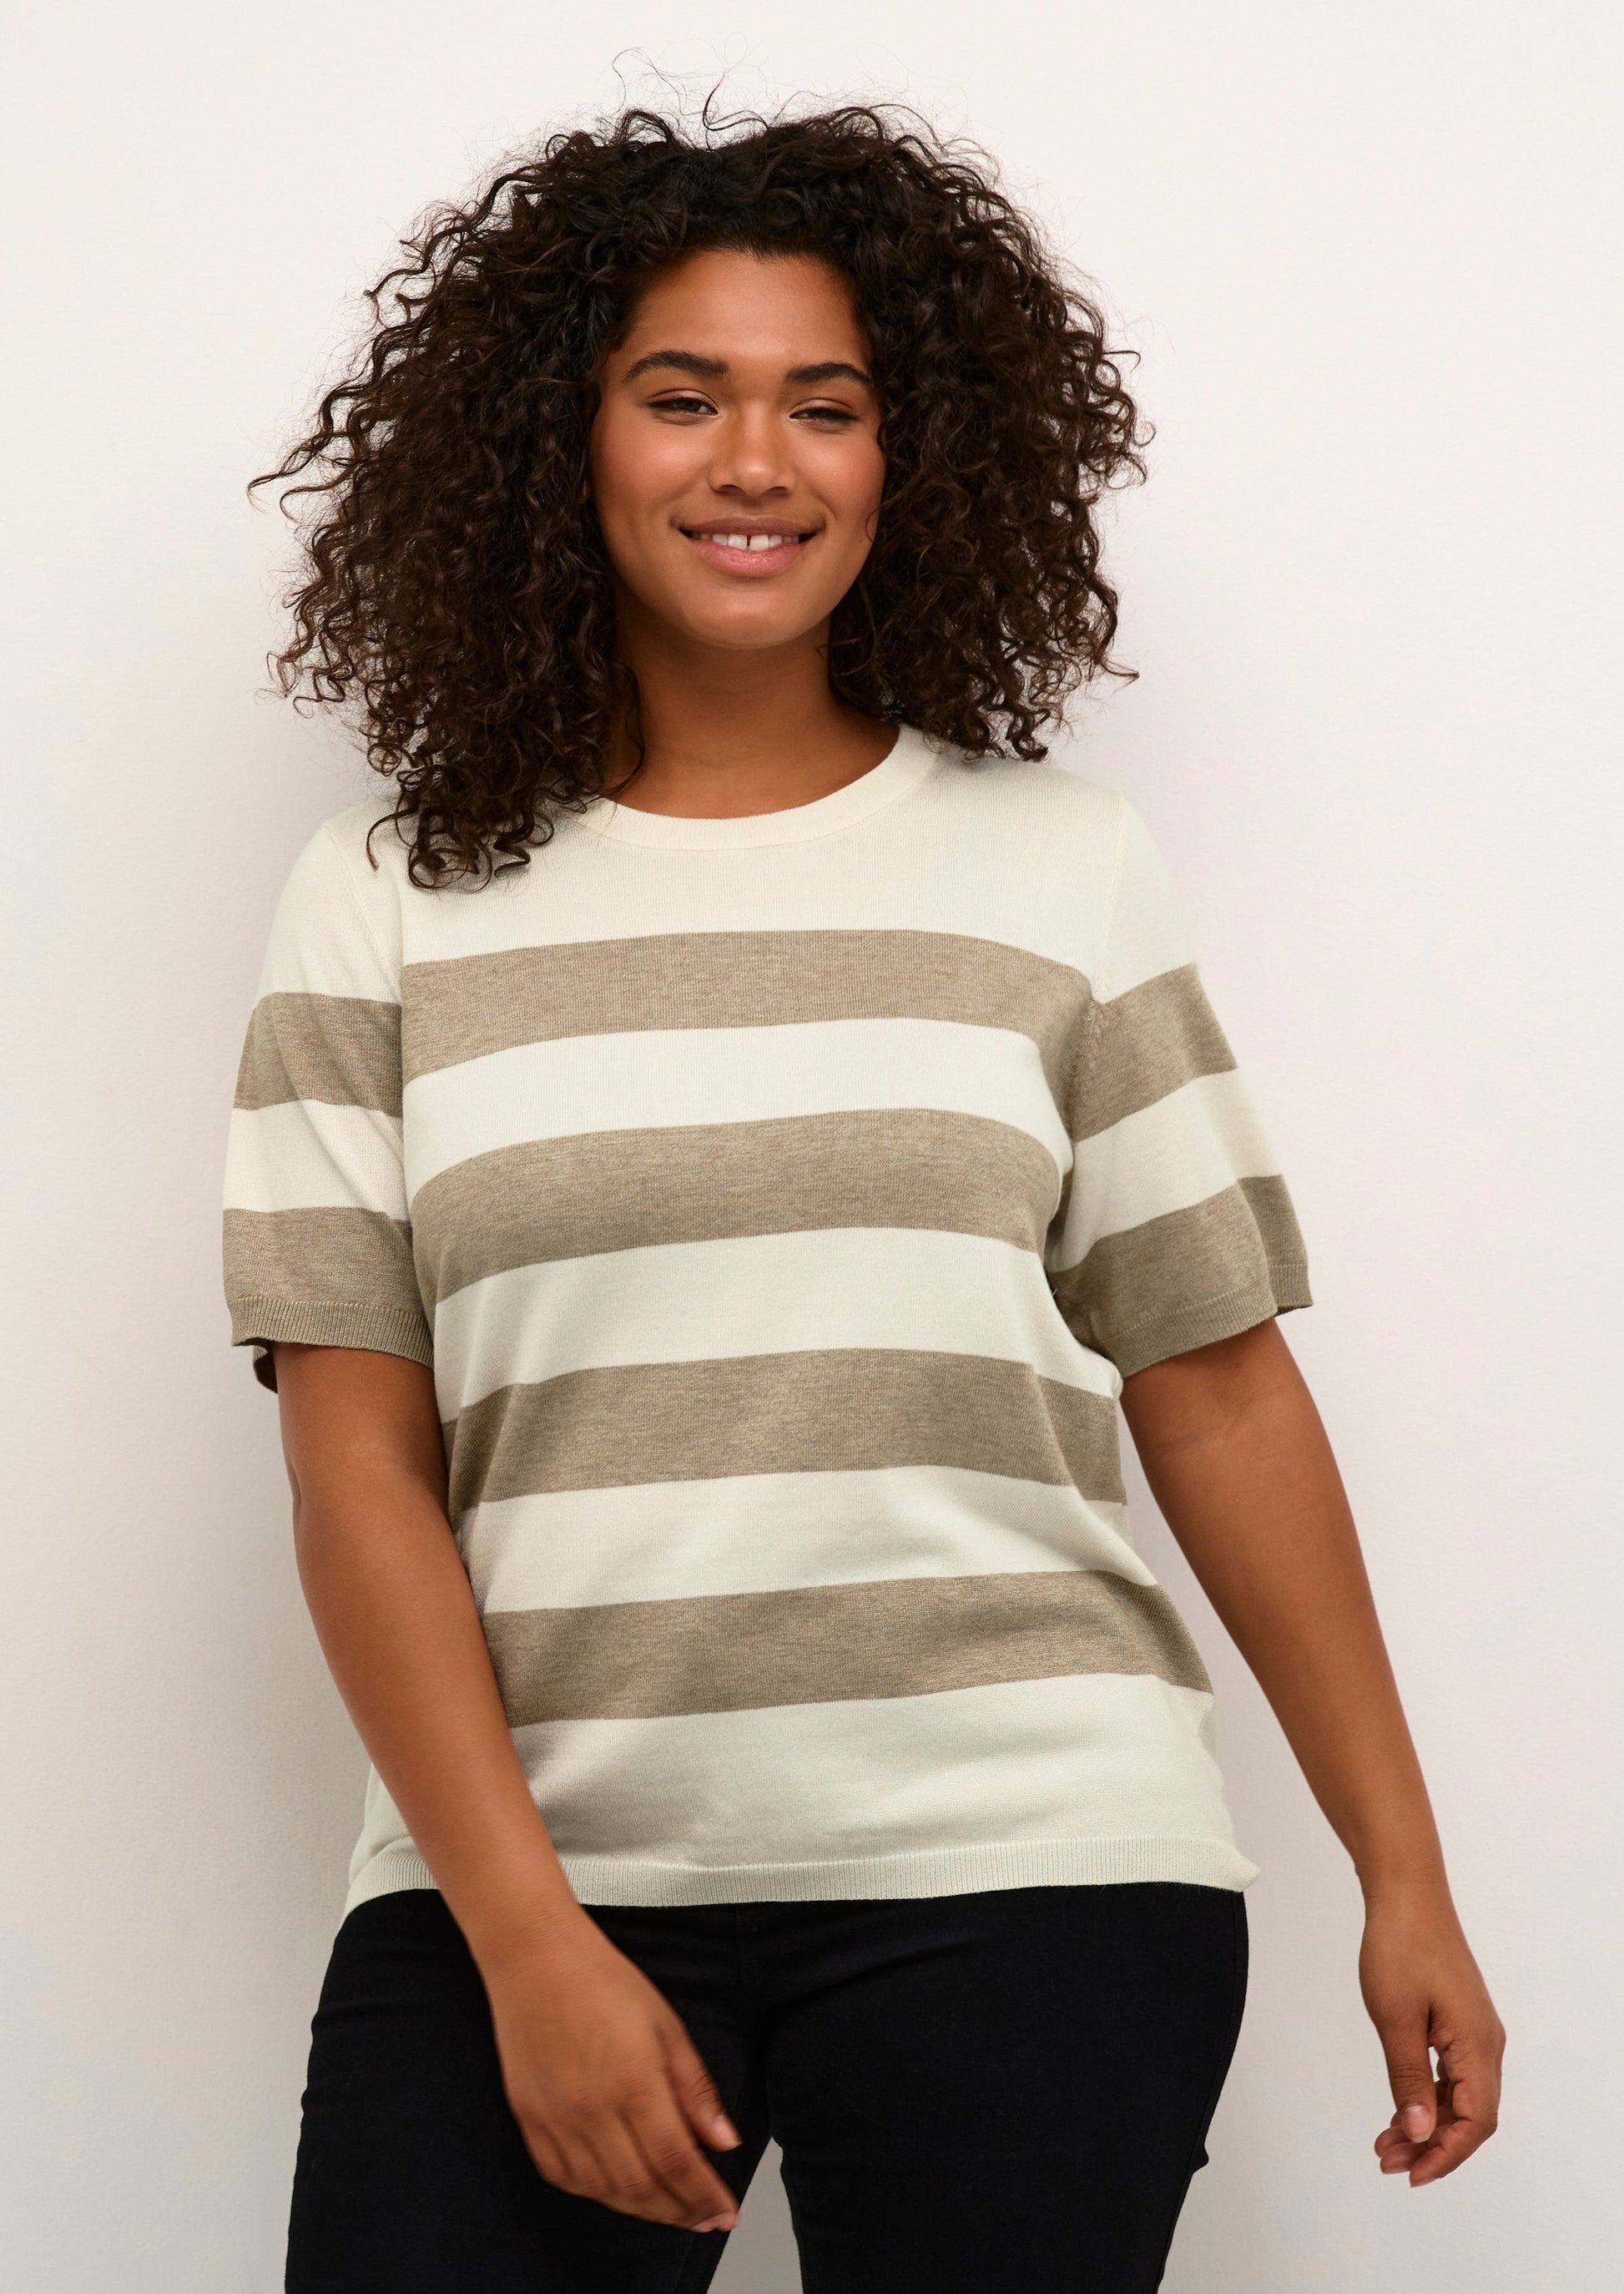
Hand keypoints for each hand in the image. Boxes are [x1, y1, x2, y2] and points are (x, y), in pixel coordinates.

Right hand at [477, 1911, 743, 2231]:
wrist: (536, 1960)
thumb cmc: (604, 1982)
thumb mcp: (667, 2026)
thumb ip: (695, 2090)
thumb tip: (723, 2142)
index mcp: (635, 2084)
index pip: (677, 2163)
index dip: (705, 2197)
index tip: (726, 2213)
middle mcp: (593, 2112)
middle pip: (642, 2187)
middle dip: (679, 2211)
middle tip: (704, 2219)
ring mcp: (556, 2120)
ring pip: (603, 2190)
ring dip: (641, 2208)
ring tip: (669, 2209)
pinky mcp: (530, 2120)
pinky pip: (563, 2177)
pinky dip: (595, 2192)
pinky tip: (616, 2190)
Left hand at [1359, 1883, 1503, 2184]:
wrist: (1407, 1892)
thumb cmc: (1401, 1947)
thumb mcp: (1395, 2019)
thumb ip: (1409, 2080)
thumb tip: (1421, 2134)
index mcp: (1477, 2045)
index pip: (1474, 2121)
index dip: (1446, 2155)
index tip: (1411, 2174)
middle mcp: (1485, 2042)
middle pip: (1470, 2115)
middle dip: (1432, 2146)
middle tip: (1388, 2161)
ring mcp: (1474, 2030)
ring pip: (1460, 2095)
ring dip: (1428, 2123)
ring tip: (1387, 2142)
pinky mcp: (1459, 2019)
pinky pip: (1452, 2073)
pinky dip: (1428, 2096)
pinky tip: (1402, 2108)